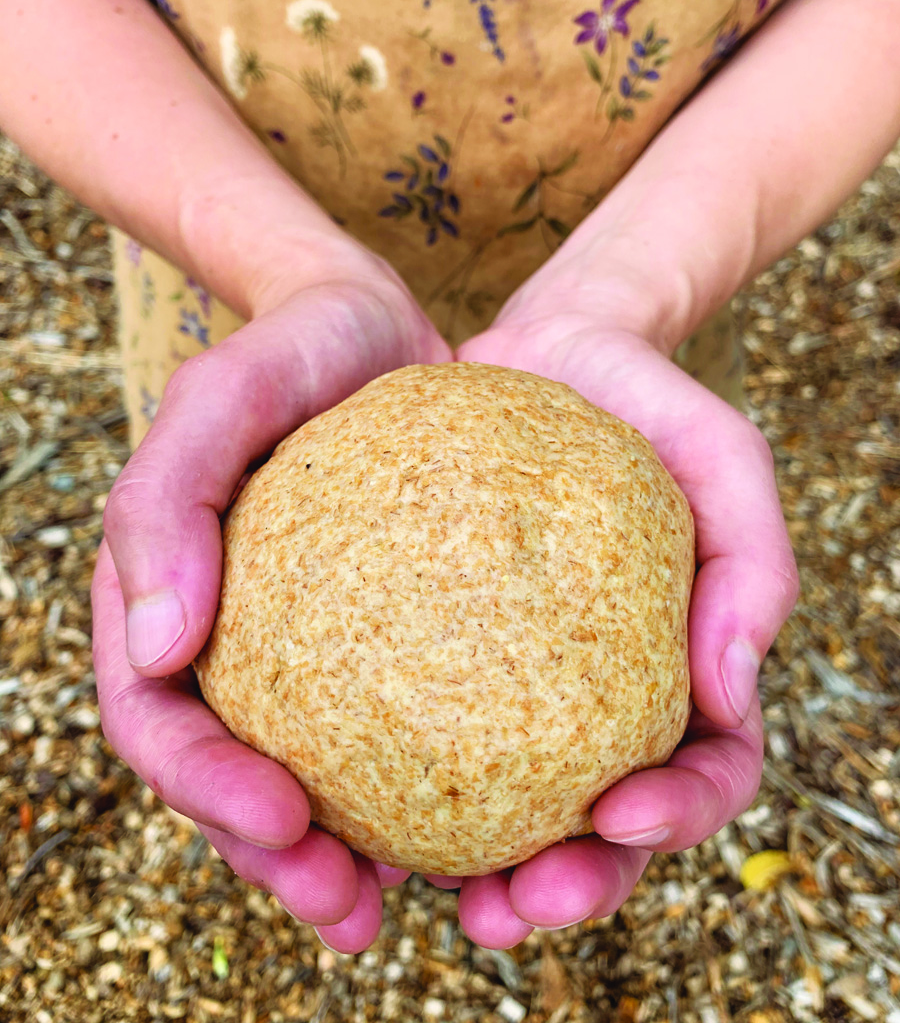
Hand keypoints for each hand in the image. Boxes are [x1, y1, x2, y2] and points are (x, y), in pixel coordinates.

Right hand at [93, 261, 450, 953]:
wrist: (374, 325)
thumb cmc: (291, 350)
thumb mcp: (224, 392)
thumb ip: (164, 500)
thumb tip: (151, 650)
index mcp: (170, 603)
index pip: (157, 719)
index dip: (202, 788)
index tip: (281, 818)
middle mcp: (233, 643)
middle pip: (231, 780)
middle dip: (278, 862)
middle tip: (351, 909)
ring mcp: (310, 650)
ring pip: (314, 778)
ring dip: (351, 858)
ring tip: (420, 902)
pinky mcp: (386, 641)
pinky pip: (402, 728)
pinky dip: (423, 790)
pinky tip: (480, 829)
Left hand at [445, 303, 797, 947]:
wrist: (548, 352)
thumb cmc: (646, 405)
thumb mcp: (723, 457)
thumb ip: (752, 563)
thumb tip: (732, 693)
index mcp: (679, 671)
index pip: (703, 770)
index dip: (677, 815)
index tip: (620, 814)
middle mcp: (598, 697)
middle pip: (602, 827)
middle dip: (570, 886)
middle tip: (515, 908)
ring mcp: (516, 684)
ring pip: (503, 807)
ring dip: (471, 872)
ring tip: (414, 893)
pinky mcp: (438, 652)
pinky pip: (412, 728)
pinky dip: (387, 787)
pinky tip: (341, 809)